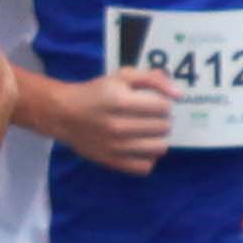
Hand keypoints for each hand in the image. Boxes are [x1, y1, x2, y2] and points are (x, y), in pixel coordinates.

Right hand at [32, 62, 182, 175]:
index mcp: (119, 101)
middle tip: (149, 117)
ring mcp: (115, 147)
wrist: (64, 115)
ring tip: (147, 132)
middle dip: (161, 120)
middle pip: (163, 127)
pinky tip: (140, 147)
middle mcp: (117, 126)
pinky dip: (147, 157)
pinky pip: (146, 167)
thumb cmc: (96, 93)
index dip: (163, 103)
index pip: (163, 107)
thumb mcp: (122, 76)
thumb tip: (178, 94)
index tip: (153, 103)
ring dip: (158, 138)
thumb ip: (152, 79)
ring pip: (159, 148)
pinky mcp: (112, 162)